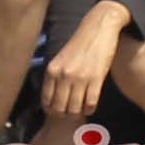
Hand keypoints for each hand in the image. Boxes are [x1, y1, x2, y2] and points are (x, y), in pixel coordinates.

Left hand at [39, 5, 124, 131]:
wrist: (98, 28)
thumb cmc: (79, 44)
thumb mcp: (60, 58)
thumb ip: (55, 76)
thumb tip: (51, 99)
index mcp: (52, 70)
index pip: (46, 101)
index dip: (51, 111)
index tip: (57, 111)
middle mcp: (63, 75)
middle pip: (59, 109)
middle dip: (64, 115)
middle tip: (70, 113)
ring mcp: (80, 78)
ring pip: (75, 109)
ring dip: (78, 113)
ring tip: (81, 110)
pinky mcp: (96, 79)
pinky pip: (91, 104)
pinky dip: (90, 109)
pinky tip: (90, 105)